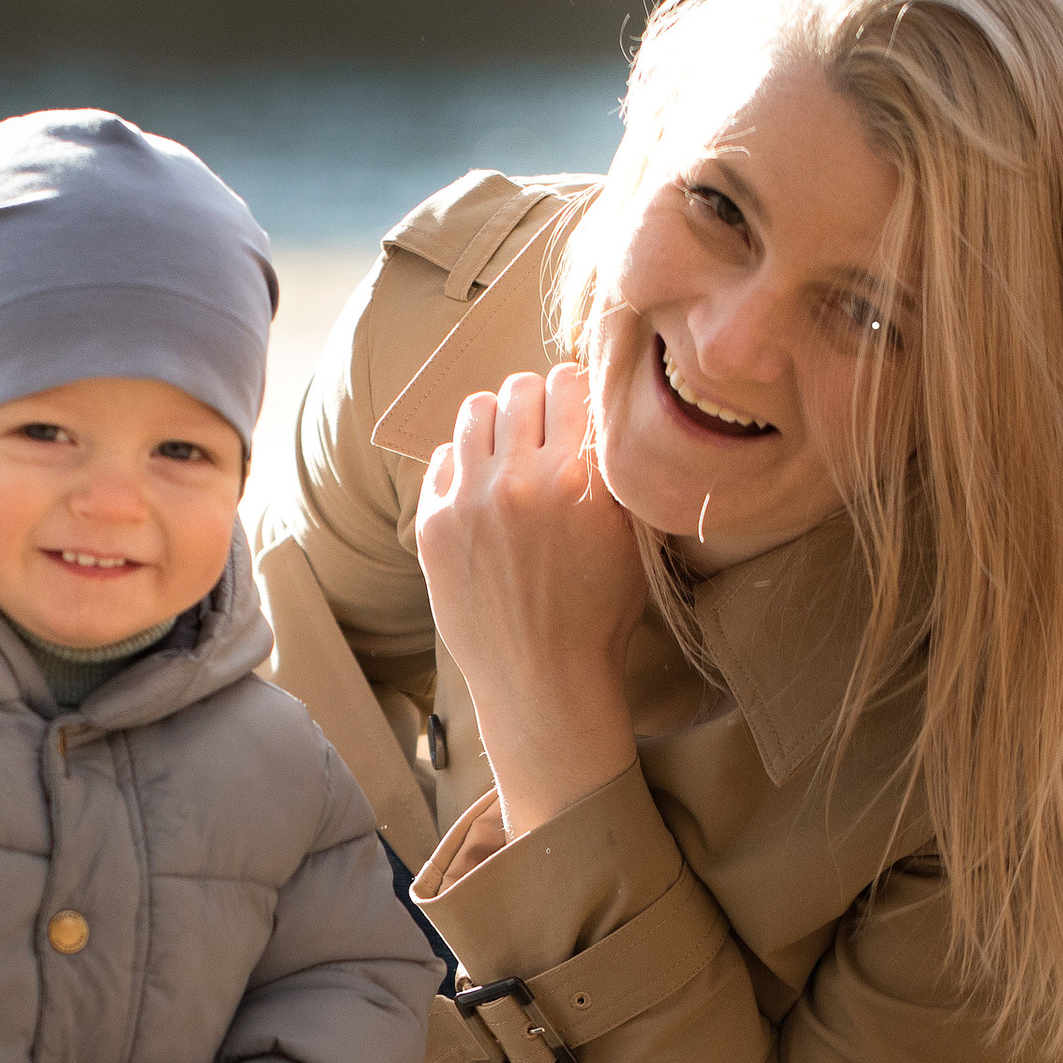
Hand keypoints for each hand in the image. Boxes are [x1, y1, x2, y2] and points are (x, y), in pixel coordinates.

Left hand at [415, 363, 644, 838]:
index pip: (568, 383)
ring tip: (507, 450)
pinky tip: (480, 491)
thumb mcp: (629, 535)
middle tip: (542, 430)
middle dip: (534, 402)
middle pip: (518, 389)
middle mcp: (517, 480)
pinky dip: (462, 465)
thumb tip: (593, 410)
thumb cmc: (598, 612)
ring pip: (473, 412)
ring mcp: (468, 502)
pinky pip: (441, 459)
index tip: (576, 410)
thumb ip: (612, 469)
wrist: (542, 680)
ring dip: (494, 422)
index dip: (575, 392)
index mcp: (576, 477)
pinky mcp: (433, 526)